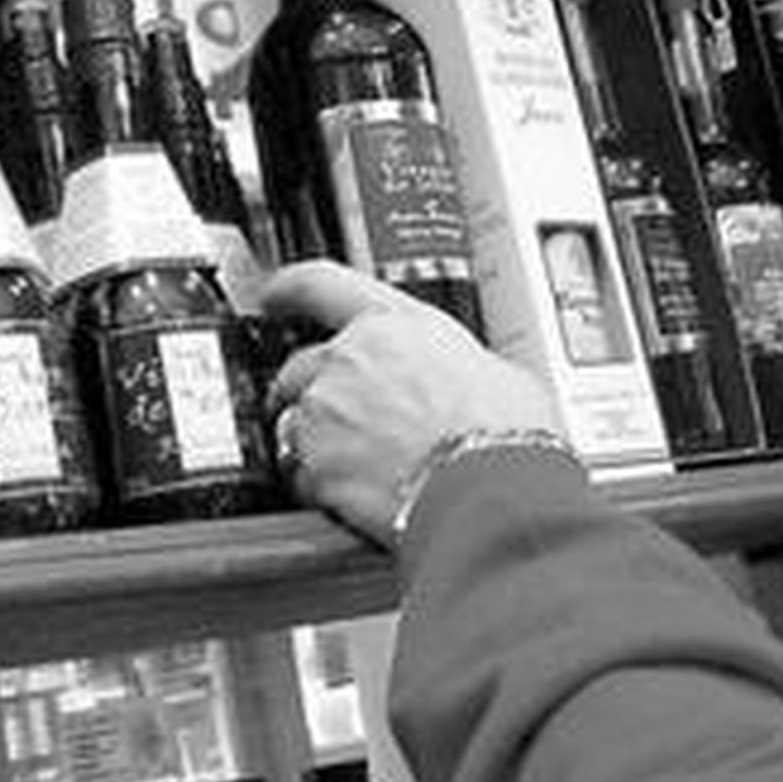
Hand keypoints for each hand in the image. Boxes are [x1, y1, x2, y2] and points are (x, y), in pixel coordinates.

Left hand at [262, 261, 558, 547]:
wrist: (492, 492)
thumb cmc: (506, 433)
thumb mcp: (495, 370)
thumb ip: (452, 364)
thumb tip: (462, 379)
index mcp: (394, 324)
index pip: (320, 285)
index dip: (289, 289)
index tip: (275, 295)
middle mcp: (349, 359)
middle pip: (299, 367)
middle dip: (315, 393)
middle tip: (352, 421)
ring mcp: (325, 413)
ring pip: (294, 423)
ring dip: (316, 441)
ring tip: (364, 467)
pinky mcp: (314, 466)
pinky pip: (300, 475)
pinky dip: (319, 486)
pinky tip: (358, 497)